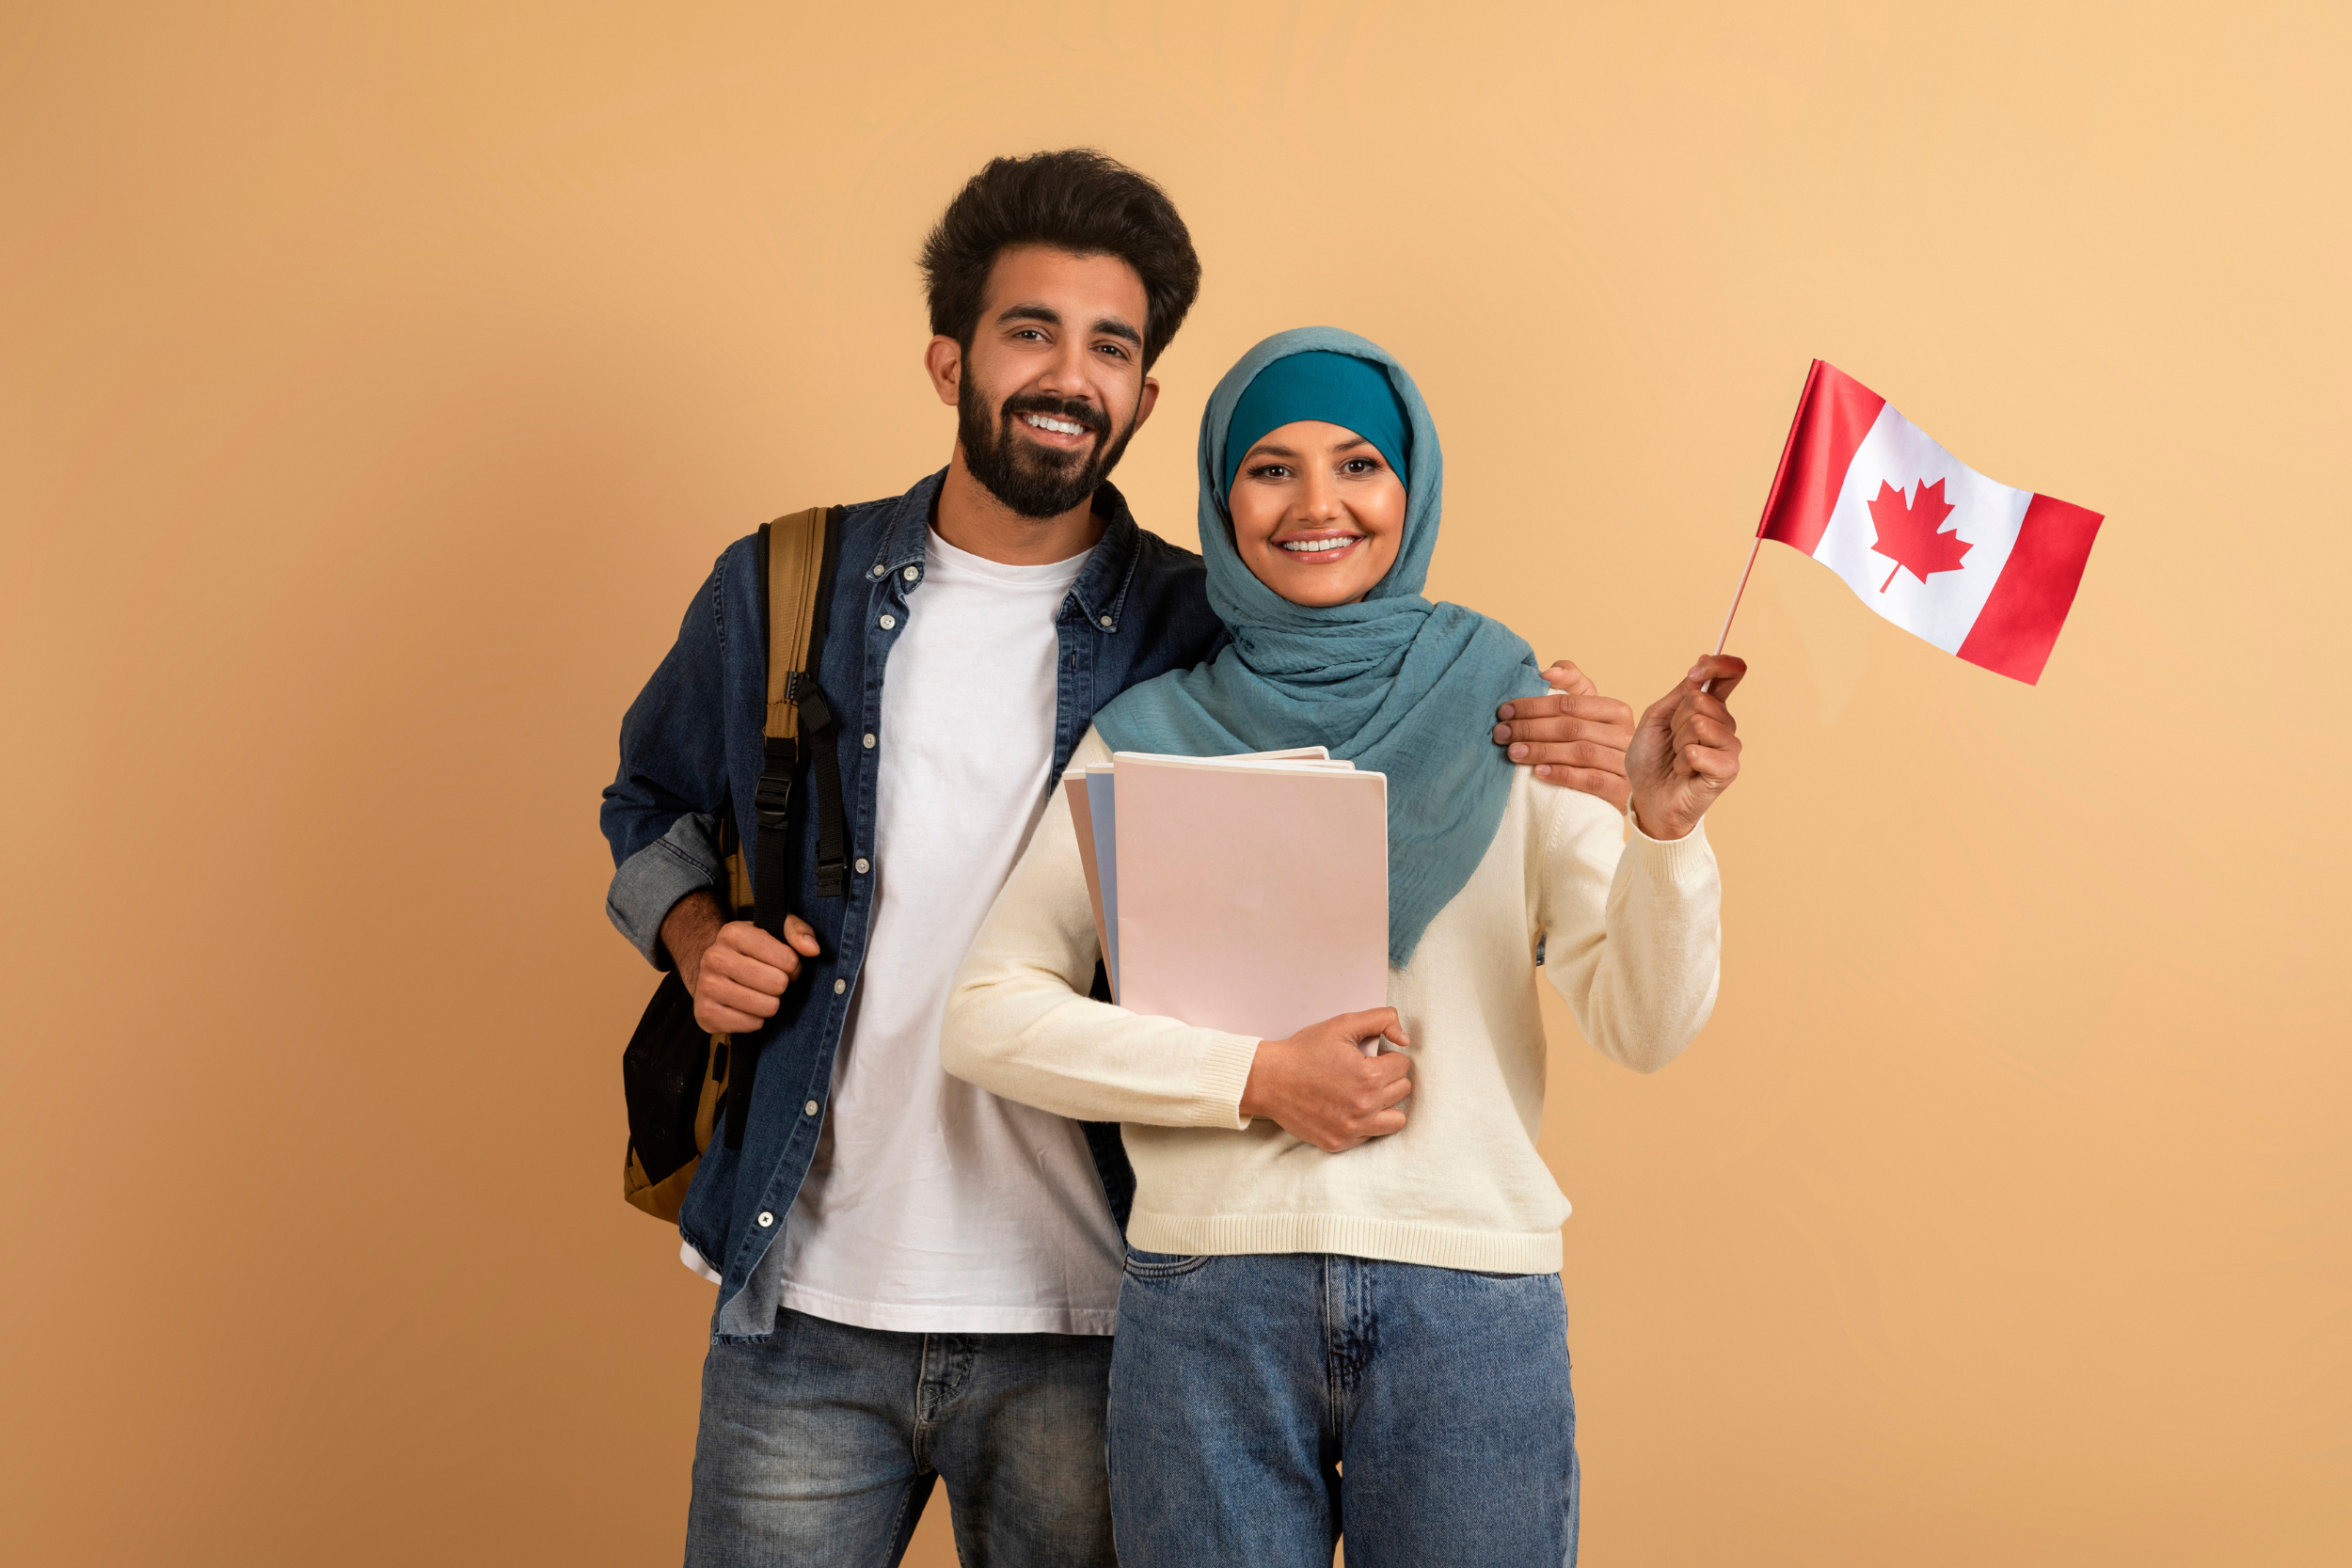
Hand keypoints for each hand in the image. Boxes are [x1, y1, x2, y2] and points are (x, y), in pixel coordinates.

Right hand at [661, 891, 821, 1033]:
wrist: (715, 972)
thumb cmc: (753, 951)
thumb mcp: (776, 930)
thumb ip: (798, 931)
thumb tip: (812, 949)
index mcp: (732, 933)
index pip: (787, 959)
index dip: (793, 965)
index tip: (785, 964)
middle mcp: (714, 957)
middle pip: (777, 984)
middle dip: (780, 984)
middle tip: (771, 980)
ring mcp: (706, 986)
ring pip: (766, 1007)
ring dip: (770, 1003)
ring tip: (759, 993)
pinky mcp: (705, 1013)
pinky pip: (752, 1025)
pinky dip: (756, 1020)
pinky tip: (746, 1007)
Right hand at [1238, 1008, 1413, 1152]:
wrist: (1268, 1080)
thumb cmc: (1304, 1051)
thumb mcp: (1342, 1024)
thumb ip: (1380, 1020)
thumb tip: (1404, 1039)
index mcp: (1368, 1075)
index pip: (1403, 1065)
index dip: (1387, 1056)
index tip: (1369, 1056)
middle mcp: (1364, 1106)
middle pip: (1402, 1090)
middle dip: (1388, 1077)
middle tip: (1364, 1072)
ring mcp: (1352, 1128)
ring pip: (1396, 1120)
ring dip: (1386, 1105)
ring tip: (1367, 1093)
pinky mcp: (1339, 1143)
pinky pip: (1370, 1136)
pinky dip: (1365, 1123)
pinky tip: (1348, 1109)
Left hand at [1493, 660, 1634, 809]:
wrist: (1610, 783)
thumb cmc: (1590, 740)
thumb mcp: (1583, 706)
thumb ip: (1569, 680)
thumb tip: (1549, 674)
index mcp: (1616, 710)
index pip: (1570, 704)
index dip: (1534, 706)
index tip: (1504, 711)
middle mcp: (1625, 735)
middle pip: (1572, 728)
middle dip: (1531, 729)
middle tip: (1501, 733)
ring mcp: (1624, 763)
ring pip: (1580, 753)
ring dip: (1541, 751)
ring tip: (1513, 752)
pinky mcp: (1620, 790)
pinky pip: (1590, 780)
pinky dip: (1563, 775)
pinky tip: (1539, 773)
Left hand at [1626, 655, 1746, 840]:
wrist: (1647, 798)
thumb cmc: (1651, 760)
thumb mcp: (1656, 718)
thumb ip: (1679, 693)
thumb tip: (1700, 667)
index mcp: (1709, 708)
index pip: (1728, 676)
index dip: (1718, 665)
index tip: (1698, 670)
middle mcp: (1724, 724)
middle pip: (1700, 700)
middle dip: (1675, 720)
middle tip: (1671, 742)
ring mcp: (1729, 746)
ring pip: (1699, 723)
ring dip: (1678, 742)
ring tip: (1678, 757)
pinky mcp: (1728, 769)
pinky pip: (1698, 750)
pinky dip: (1682, 762)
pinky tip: (1685, 772)